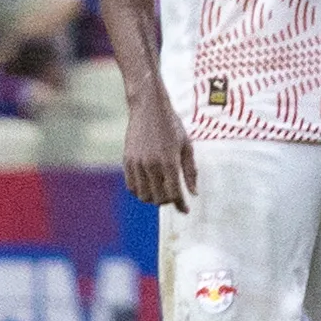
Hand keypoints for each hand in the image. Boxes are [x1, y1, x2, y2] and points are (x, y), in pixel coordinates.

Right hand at [122, 89, 198, 211]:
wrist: (148, 109)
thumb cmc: (172, 127)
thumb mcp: (187, 146)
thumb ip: (190, 171)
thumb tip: (194, 193)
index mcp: (169, 161)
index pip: (175, 193)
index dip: (181, 205)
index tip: (186, 211)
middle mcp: (151, 165)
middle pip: (158, 198)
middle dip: (168, 202)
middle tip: (175, 198)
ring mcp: (137, 164)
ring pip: (143, 195)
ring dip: (153, 199)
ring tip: (162, 193)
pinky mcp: (126, 161)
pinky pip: (131, 186)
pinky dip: (140, 192)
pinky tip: (149, 187)